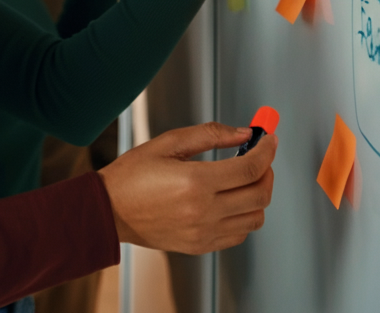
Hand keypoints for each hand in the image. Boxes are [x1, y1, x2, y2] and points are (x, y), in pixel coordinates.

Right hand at [97, 122, 275, 253]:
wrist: (110, 210)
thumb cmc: (133, 174)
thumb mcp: (168, 143)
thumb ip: (209, 135)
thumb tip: (243, 133)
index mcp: (195, 182)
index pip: (249, 168)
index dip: (266, 150)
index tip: (269, 139)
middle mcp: (204, 211)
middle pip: (259, 194)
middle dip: (266, 171)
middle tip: (259, 156)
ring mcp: (204, 232)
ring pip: (255, 217)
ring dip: (258, 195)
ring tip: (244, 178)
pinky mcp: (201, 246)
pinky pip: (239, 234)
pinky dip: (245, 215)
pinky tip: (231, 199)